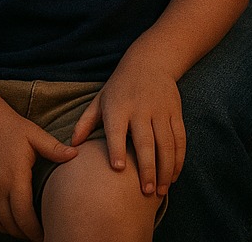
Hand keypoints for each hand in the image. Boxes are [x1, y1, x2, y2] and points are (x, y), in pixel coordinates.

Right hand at [0, 108, 77, 240]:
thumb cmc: (13, 129)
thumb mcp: (36, 135)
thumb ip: (54, 148)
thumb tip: (75, 154)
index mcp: (14, 176)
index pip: (23, 213)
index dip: (34, 229)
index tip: (46, 233)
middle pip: (10, 223)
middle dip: (25, 234)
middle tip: (40, 236)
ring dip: (11, 231)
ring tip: (26, 231)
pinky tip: (7, 223)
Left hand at [71, 44, 184, 197]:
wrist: (151, 60)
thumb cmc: (120, 86)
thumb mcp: (100, 99)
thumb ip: (85, 122)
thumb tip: (71, 146)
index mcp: (119, 107)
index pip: (117, 130)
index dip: (117, 149)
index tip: (118, 169)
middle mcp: (141, 109)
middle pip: (146, 141)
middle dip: (147, 168)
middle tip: (146, 192)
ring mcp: (161, 110)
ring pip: (166, 142)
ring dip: (166, 168)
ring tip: (161, 191)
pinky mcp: (175, 111)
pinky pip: (180, 137)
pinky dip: (179, 157)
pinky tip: (174, 175)